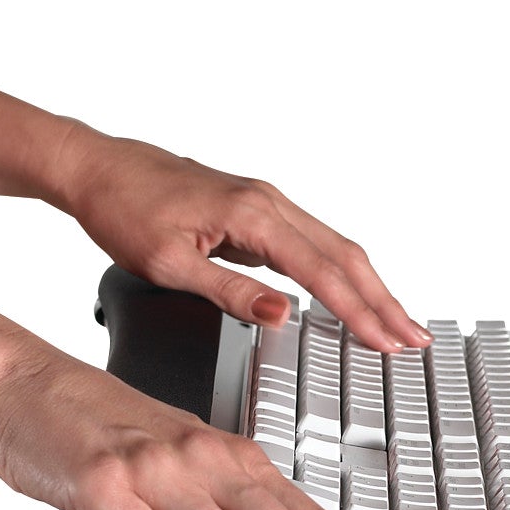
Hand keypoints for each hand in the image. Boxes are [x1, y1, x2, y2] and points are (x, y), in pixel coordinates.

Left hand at [45, 127, 429, 351]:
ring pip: (333, 246)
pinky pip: (311, 242)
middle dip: (383, 299)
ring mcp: (265, 202)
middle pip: (344, 255)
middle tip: (413, 338)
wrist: (97, 168)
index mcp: (252, 214)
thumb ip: (229, 291)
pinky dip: (339, 270)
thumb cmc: (123, 210)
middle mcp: (268, 202)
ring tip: (395, 321)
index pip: (322, 273)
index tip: (386, 341)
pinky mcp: (256, 209)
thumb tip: (282, 313)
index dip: (359, 312)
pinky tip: (349, 292)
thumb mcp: (168, 264)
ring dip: (368, 285)